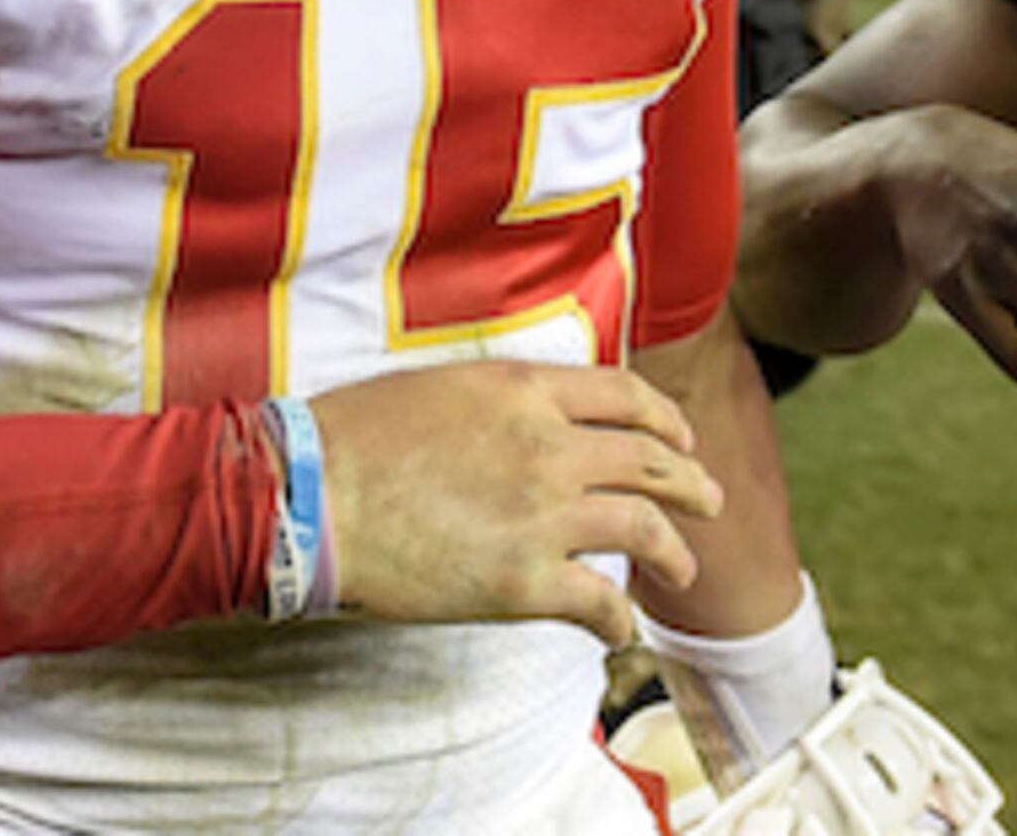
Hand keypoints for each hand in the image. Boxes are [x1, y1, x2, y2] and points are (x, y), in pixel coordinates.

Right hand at [307, 362, 721, 646]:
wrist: (308, 494)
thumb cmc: (350, 437)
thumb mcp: (439, 384)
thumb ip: (497, 399)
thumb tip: (522, 414)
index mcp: (526, 390)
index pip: (623, 396)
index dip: (663, 418)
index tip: (678, 436)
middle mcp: (550, 447)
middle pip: (650, 460)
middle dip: (689, 480)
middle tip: (708, 499)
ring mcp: (543, 515)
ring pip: (644, 529)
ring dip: (674, 551)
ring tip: (685, 566)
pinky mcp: (524, 581)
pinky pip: (600, 602)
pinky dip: (620, 621)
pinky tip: (620, 631)